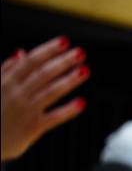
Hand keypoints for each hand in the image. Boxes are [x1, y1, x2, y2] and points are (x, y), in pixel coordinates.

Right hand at [1, 37, 89, 161]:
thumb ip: (6, 70)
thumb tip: (20, 52)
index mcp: (6, 81)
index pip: (30, 61)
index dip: (48, 50)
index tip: (64, 41)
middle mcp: (16, 94)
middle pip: (43, 74)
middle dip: (63, 62)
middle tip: (80, 53)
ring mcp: (25, 110)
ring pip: (51, 92)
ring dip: (69, 80)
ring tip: (85, 70)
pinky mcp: (32, 128)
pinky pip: (54, 117)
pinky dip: (68, 110)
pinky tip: (81, 103)